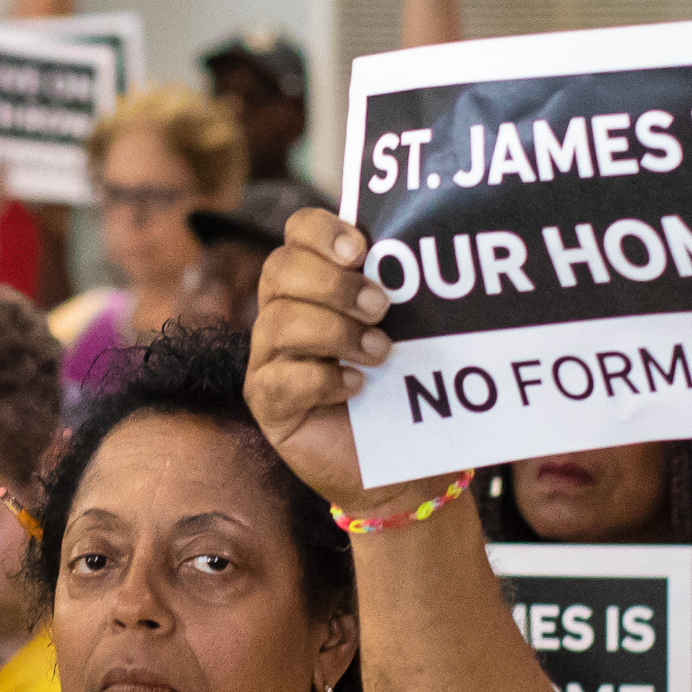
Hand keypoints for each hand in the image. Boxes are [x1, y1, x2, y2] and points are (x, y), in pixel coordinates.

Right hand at [247, 205, 429, 511]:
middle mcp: (283, 312)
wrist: (402, 461)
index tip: (362, 249)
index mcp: (314, 282)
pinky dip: (323, 378)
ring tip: (380, 353)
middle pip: (280, 270)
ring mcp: (270, 358)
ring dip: (335, 332)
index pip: (297, 232)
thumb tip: (423, 247)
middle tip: (381, 307)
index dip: (322, 230)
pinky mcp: (268, 401)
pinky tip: (356, 386)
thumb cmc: (404, 387)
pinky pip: (280, 379)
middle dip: (333, 284)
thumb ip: (402, 289)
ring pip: (279, 322)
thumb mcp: (409, 329)